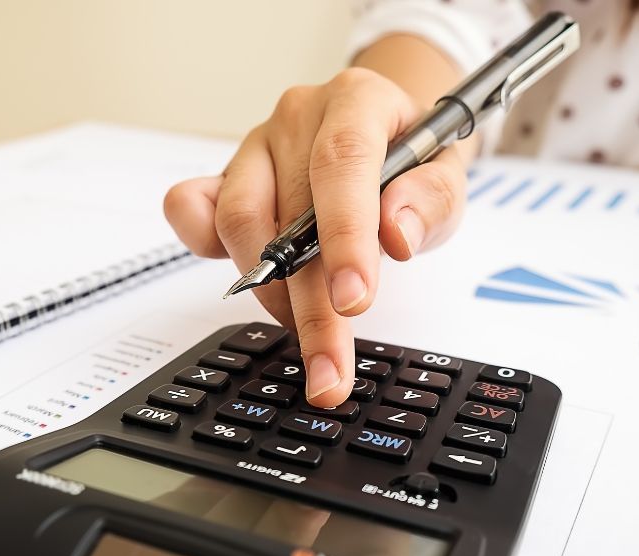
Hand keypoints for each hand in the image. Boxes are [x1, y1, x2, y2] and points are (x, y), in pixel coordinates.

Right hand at [165, 67, 467, 406]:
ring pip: (240, 222)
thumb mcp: (447, 175)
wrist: (385, 133)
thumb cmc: (413, 158)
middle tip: (329, 370)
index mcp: (357, 102)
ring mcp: (256, 148)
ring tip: (310, 329)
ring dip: (272, 293)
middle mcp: (298, 118)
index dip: (345, 236)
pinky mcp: (225, 177)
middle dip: (311, 307)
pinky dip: (200, 245)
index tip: (353, 299)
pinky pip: (190, 207)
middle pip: (290, 213)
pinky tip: (243, 279)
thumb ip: (431, 200)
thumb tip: (395, 234)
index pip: (343, 163)